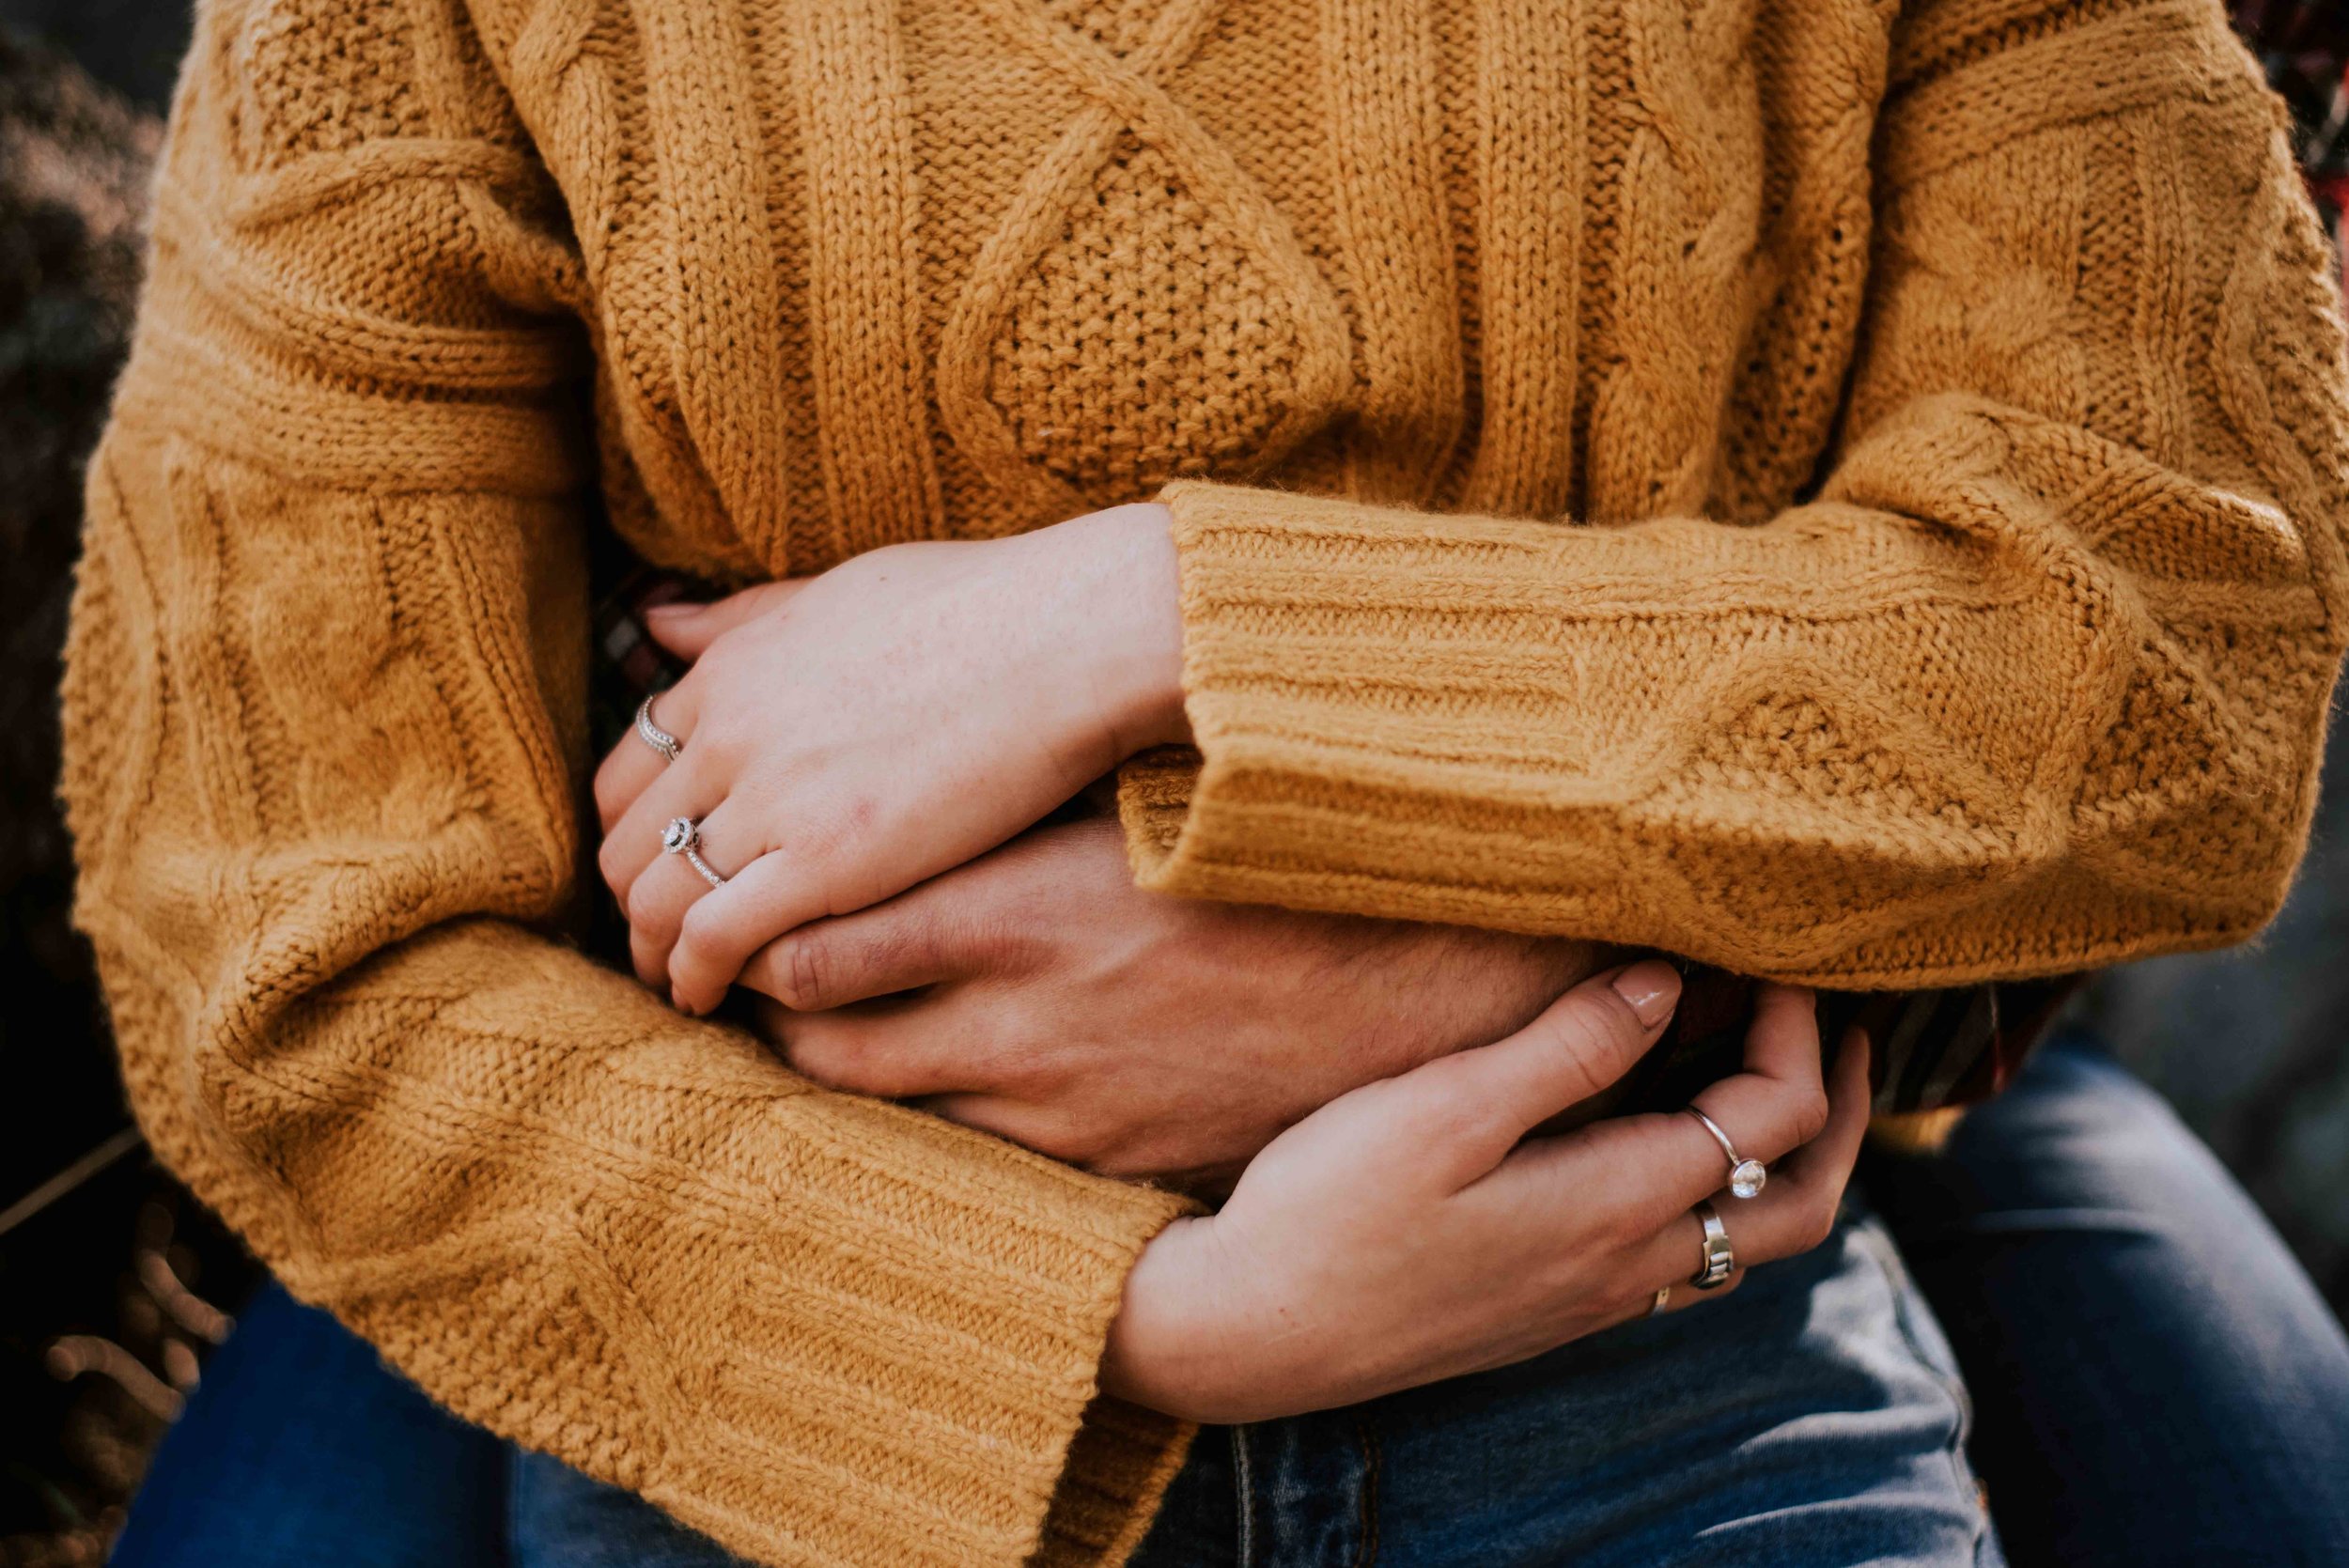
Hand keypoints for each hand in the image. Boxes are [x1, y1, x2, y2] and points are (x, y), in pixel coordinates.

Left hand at [592, 504, 1187, 1013]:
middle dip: (629, 898)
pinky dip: (695, 974)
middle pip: (627, 838)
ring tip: (677, 982)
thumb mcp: (835, 590)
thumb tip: (655, 619)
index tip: (658, 862)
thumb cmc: (978, 603)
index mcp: (732, 670)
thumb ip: (743, 617)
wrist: (1063, 634)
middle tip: (655, 938)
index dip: (632, 827)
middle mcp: (730, 733)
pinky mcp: (827, 860)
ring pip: (656, 895)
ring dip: (653, 949)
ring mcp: (774, 798)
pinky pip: (716, 933)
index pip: (630, 767)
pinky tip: (707, 997)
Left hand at [742, 817, 1605, 1190]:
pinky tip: (949, 1088)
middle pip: (817, 1043)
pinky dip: (937, 1125)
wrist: (1419, 973)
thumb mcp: (1122, 797)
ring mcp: (1059, 1105)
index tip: (756, 911)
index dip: (759, 935)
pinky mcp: (1106, 1161)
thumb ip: (996, 793)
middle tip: (769, 984)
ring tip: (839, 1038)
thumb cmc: (1264, 852)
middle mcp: (1015, 1019)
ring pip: (883, 1114)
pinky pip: (974, 1160)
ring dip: (842, 1079)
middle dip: (774, 1017)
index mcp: (1008, 908)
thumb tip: (896, 763)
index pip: (807, 942)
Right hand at [1101, 964, 1869, 1422]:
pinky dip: (1722, 1196)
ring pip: (1749, 1244)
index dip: (1796, 1031)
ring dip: (1788, 1161)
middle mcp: (1626, 1265)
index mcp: (1615, 1206)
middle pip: (1802, 1207)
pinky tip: (1667, 1144)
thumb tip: (1665, 982)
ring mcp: (1593, 1297)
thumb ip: (1564, 1048)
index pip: (1773, 1120)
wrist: (1255, 1332)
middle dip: (1842, 1113)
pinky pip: (1686, 1260)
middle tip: (1836, 1028)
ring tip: (1772, 1075)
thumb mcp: (1442, 1109)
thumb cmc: (1330, 1212)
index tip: (1768, 956)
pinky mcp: (1553, 1307)